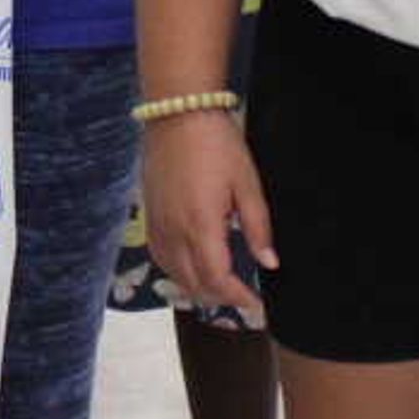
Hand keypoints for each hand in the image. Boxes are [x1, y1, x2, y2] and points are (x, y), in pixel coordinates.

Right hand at [139, 110, 273, 328]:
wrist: (177, 114)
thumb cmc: (218, 144)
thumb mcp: (248, 183)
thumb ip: (257, 227)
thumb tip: (269, 262)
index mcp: (202, 225)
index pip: (218, 279)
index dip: (239, 298)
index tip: (258, 304)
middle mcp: (175, 231)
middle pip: (194, 283)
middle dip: (221, 297)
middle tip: (245, 296)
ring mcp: (158, 224)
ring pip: (174, 274)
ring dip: (198, 287)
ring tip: (221, 286)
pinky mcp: (149, 216)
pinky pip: (160, 256)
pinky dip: (176, 271)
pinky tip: (190, 268)